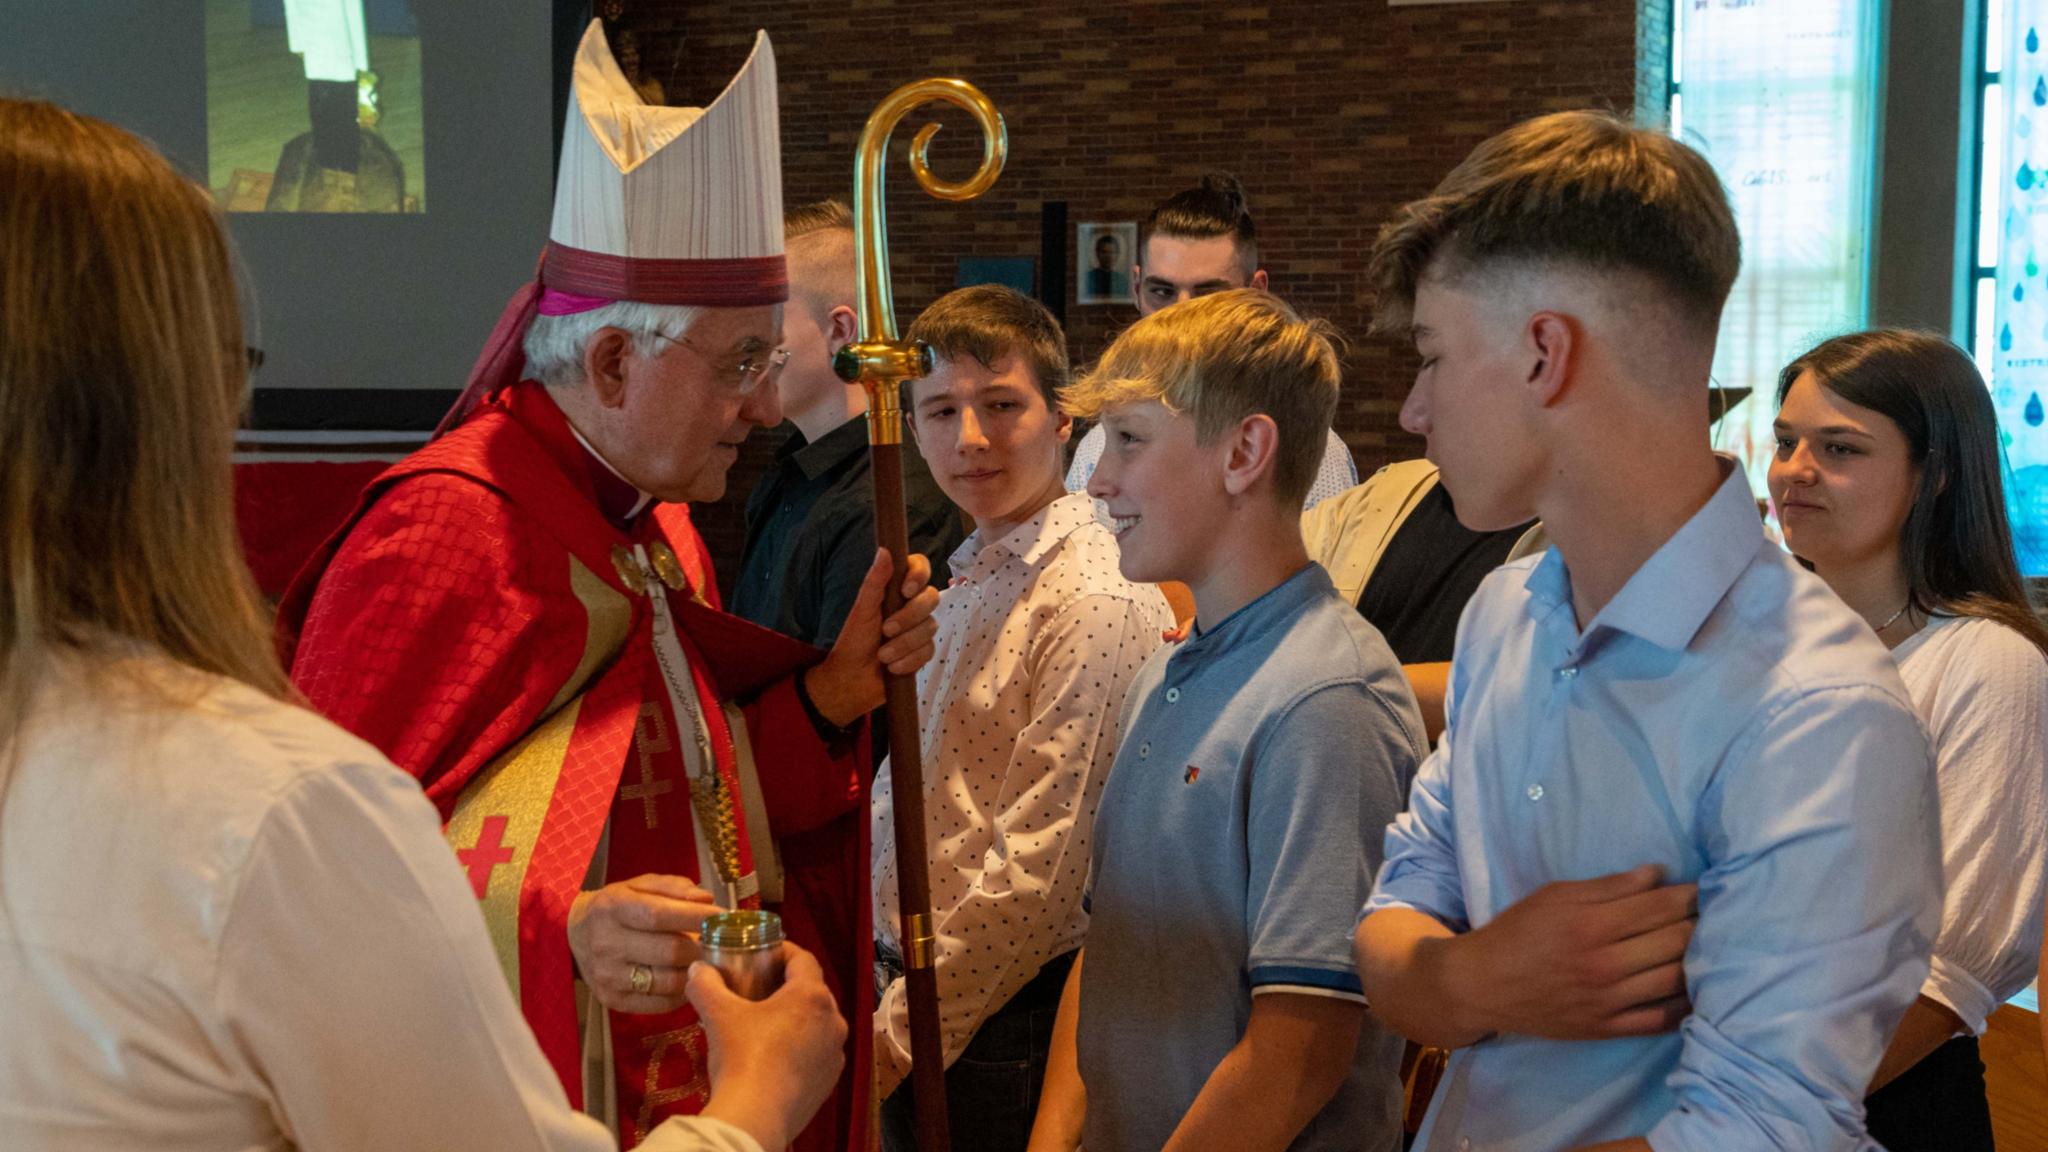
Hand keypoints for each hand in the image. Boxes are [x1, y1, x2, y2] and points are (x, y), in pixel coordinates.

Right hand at [566, 874, 722, 1013]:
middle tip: (719, 943)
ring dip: (695, 972)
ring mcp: (607, 976)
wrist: (575, 936)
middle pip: (669, 951)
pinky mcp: (612, 1000)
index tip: (724, 918)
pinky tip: (686, 978)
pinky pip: (659, 1003)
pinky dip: (681, 993)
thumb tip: (706, 900)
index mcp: (613, 908)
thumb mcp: (640, 885)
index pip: (659, 915)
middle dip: (702, 947)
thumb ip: (675, 888)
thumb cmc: (617, 907)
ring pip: (668, 981)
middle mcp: (606, 943)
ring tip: (704, 961)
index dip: (696, 917)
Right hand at [691, 943, 847, 1151]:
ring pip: (817, 1024)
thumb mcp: (718, 1014)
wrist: (755, 1116)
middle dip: (787, 987)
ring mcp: (835, 1053)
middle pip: (812, 992)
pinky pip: (817, 1053)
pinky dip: (800, 1048)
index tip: (762, 953)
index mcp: (812, 996)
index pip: (804, 959)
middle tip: (758, 989)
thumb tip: (697, 968)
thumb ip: (706, 984)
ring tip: (765, 1025)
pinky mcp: (830, 1081)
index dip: (783, 951)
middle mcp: (833, 1020)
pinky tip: (775, 1057)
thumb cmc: (742, 1056)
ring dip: (795, 1019)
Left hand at [804, 548, 940, 726]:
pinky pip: (928, 651)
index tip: (906, 590)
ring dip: (904, 644)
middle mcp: (912, 606)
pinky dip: (908, 660)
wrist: (852, 680)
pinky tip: (893, 667)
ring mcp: (919, 629)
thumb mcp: (862, 610)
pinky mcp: (923, 651)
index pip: (920, 568)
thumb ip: (875, 581)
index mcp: (896, 590)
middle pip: (931, 598)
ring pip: (930, 627)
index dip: (919, 575)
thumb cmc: (853, 641)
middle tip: (886, 631)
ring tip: (883, 656)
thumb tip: (884, 549)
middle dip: (909, 618)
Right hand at [1443, 864, 1695, 1040]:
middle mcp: (1605, 964)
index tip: (1708, 887)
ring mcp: (1608, 1000)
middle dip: (1702, 924)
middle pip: (1676, 941)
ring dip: (1701, 961)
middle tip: (1716, 914)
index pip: (1660, 906)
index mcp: (1591, 924)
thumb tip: (1657, 875)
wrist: (1482, 985)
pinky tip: (1697, 990)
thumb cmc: (1517, 931)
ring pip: (1676, 979)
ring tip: (1714, 947)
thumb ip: (1608, 886)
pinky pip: (1660, 1020)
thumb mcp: (1555, 896)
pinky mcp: (1607, 1028)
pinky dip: (1685, 1005)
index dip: (1691, 895)